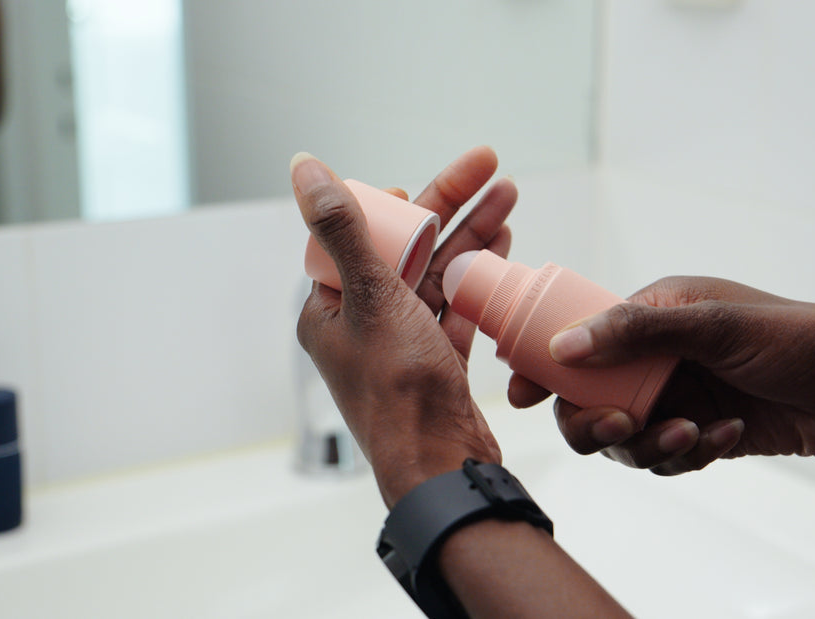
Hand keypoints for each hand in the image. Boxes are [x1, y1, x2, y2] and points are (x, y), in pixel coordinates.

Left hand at [292, 146, 514, 506]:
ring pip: (440, 273)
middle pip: (410, 247)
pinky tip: (503, 248)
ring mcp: (403, 343)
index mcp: (332, 307)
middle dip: (452, 205)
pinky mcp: (437, 362)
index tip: (426, 185)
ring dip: (473, 234)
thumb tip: (304, 167)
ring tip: (509, 197)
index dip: (398, 204)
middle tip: (490, 167)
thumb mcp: (371, 296)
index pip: (362, 235)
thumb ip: (344, 228)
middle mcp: (364, 323)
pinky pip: (458, 307)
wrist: (439, 463)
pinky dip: (480, 276)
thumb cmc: (396, 389)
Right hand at [510, 277, 814, 474]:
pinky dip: (690, 453)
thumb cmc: (800, 339)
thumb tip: (565, 345)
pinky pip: (668, 456)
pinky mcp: (702, 431)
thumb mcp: (716, 326)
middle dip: (599, 421)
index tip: (523, 394)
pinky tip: (728, 436)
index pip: (581, 339)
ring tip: (695, 434)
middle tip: (625, 428)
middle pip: (592, 399)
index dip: (547, 366)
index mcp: (654, 313)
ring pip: (628, 437)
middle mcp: (660, 355)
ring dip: (653, 445)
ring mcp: (680, 395)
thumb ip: (638, 333)